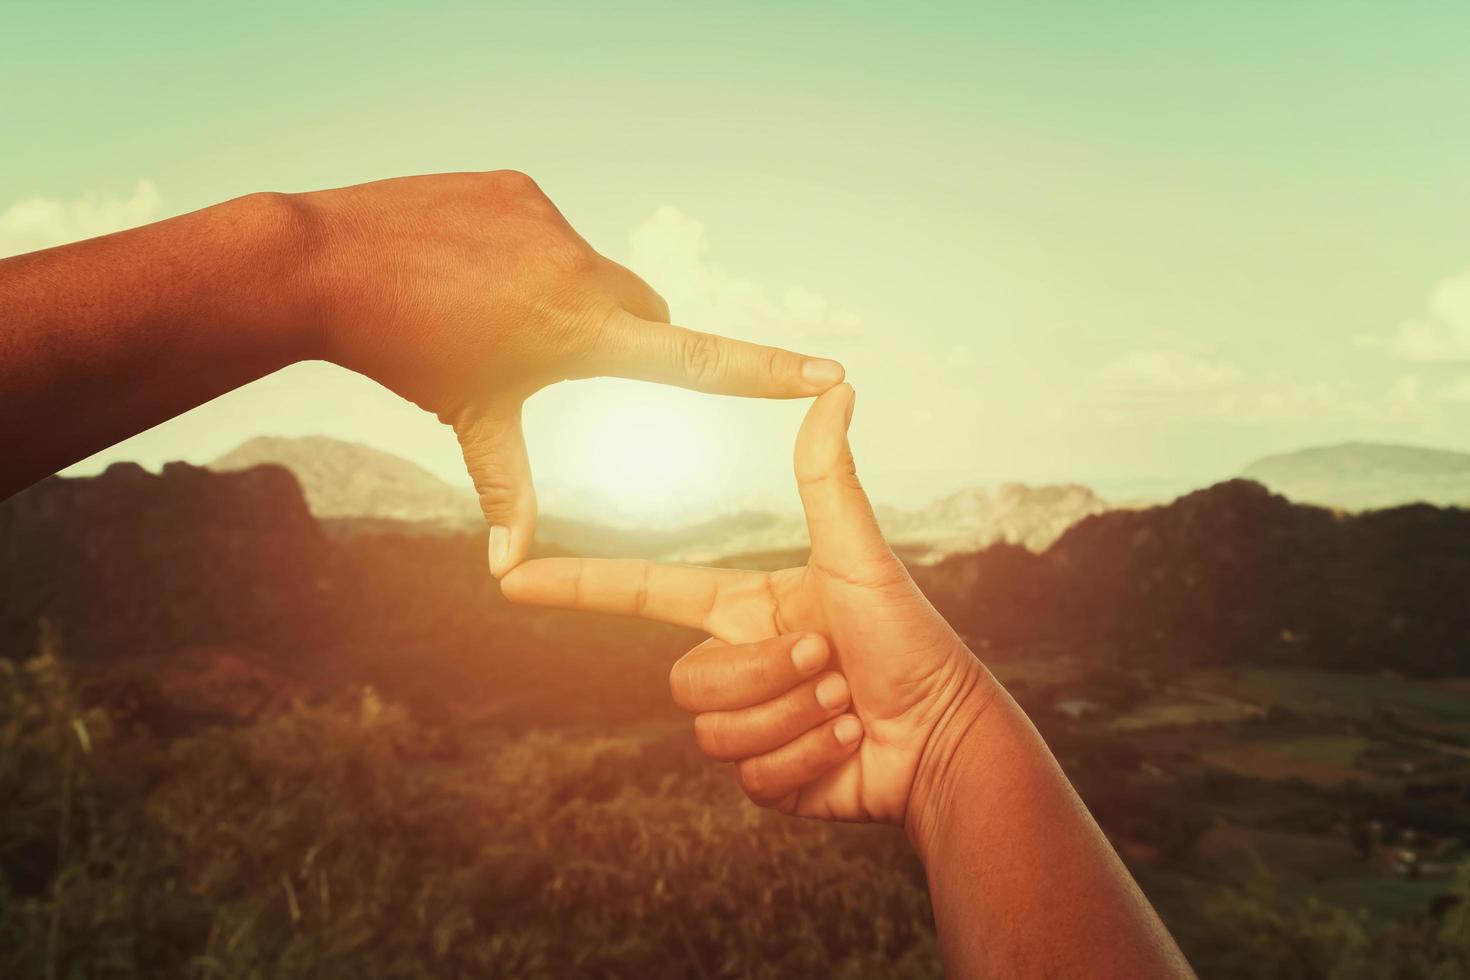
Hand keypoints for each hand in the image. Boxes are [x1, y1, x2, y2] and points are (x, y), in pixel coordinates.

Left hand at [293, 171, 845, 574]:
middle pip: (642, 312)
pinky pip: (550, 231)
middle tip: (559, 358)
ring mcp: (551, 221)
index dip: (766, 372)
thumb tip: (510, 571)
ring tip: (489, 312)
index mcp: (582, 333)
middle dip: (626, 339)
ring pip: (592, 271)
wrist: (325, 263)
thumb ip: (507, 490)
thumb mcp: (470, 423)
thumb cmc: (407, 354)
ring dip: (565, 297)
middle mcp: (582, 271)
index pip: (694, 360)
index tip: (828, 372)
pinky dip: (529, 257)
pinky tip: (469, 270)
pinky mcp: (521, 188)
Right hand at [499, 384, 994, 831]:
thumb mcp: (860, 555)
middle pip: (687, 681)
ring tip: (845, 701)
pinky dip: (807, 762)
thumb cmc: (911, 639)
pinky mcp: (768, 779)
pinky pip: (748, 778)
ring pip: (713, 733)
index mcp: (745, 608)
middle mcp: (740, 662)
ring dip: (792, 718)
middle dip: (765, 675)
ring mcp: (750, 725)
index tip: (513, 576)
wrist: (945, 737)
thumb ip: (828, 476)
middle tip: (831, 661)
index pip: (644, 592)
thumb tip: (836, 387)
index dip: (579, 585)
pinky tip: (848, 746)